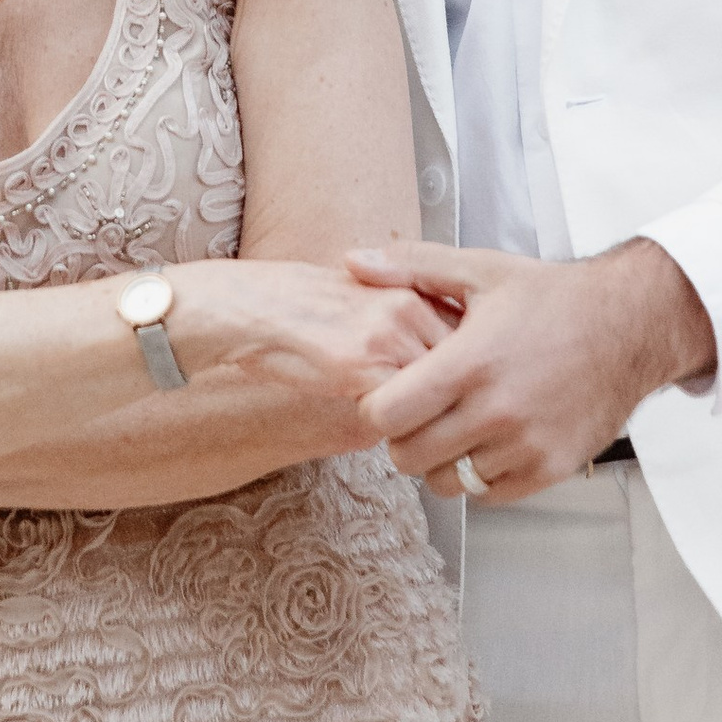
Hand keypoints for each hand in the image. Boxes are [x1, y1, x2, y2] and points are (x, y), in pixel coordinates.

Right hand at [170, 258, 449, 409]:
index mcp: (410, 286)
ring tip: (430, 435)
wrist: (250, 308)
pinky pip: (405, 411)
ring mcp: (389, 336)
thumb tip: (441, 360)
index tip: (469, 391)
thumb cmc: (300, 307)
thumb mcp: (364, 298)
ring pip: (441, 391)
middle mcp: (408, 306)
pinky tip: (395, 434)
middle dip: (462, 396)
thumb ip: (405, 321)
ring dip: (437, 417)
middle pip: (464, 364)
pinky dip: (405, 428)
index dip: (470, 369)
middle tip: (457, 423)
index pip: (469, 335)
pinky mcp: (364, 368)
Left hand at [349, 238, 715, 502]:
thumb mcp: (479, 270)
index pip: (387, 416)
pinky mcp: (550, 469)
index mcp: (469, 362)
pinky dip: (479, 474)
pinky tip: (488, 439)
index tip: (389, 394)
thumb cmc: (553, 297)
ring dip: (441, 460)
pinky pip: (488, 494)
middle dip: (403, 437)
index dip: (376, 406)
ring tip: (455, 425)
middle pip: (409, 457)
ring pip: (448, 481)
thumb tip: (354, 261)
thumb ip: (412, 266)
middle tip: (418, 413)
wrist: (629, 325)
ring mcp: (525, 446)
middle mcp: (495, 411)